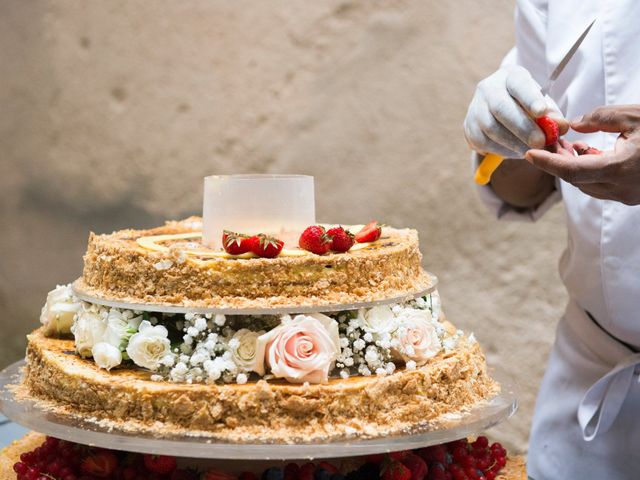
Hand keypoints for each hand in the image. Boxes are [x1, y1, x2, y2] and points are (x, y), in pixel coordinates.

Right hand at [464, 65, 568, 157]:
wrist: (498, 113)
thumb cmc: (526, 107)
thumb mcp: (541, 105)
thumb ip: (551, 115)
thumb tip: (561, 127)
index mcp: (509, 76)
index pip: (518, 84)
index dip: (529, 98)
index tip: (542, 112)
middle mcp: (488, 88)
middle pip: (502, 108)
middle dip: (523, 128)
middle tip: (540, 142)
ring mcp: (475, 108)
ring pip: (491, 128)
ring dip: (514, 142)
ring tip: (531, 151)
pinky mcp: (468, 128)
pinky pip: (484, 142)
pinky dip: (503, 150)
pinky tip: (516, 152)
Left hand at [525, 105, 639, 204]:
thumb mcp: (636, 116)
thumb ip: (602, 118)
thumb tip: (574, 124)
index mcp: (620, 169)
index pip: (572, 171)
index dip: (547, 163)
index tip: (529, 154)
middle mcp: (621, 188)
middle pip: (576, 179)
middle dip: (558, 160)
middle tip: (549, 141)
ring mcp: (626, 194)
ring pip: (586, 185)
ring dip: (573, 166)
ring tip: (569, 144)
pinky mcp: (631, 194)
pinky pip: (600, 186)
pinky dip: (589, 171)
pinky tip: (588, 152)